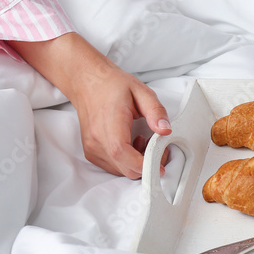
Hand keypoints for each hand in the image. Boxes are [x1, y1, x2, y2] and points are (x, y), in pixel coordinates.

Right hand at [9, 33, 171, 178]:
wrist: (88, 83)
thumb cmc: (114, 86)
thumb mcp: (142, 92)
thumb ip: (156, 111)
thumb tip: (166, 130)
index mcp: (109, 121)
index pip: (121, 151)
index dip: (141, 163)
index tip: (159, 165)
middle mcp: (97, 138)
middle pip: (124, 166)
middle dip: (147, 164)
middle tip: (158, 148)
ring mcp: (92, 147)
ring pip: (120, 170)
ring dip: (137, 163)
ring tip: (143, 141)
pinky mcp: (91, 152)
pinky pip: (113, 167)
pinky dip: (127, 162)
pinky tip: (132, 144)